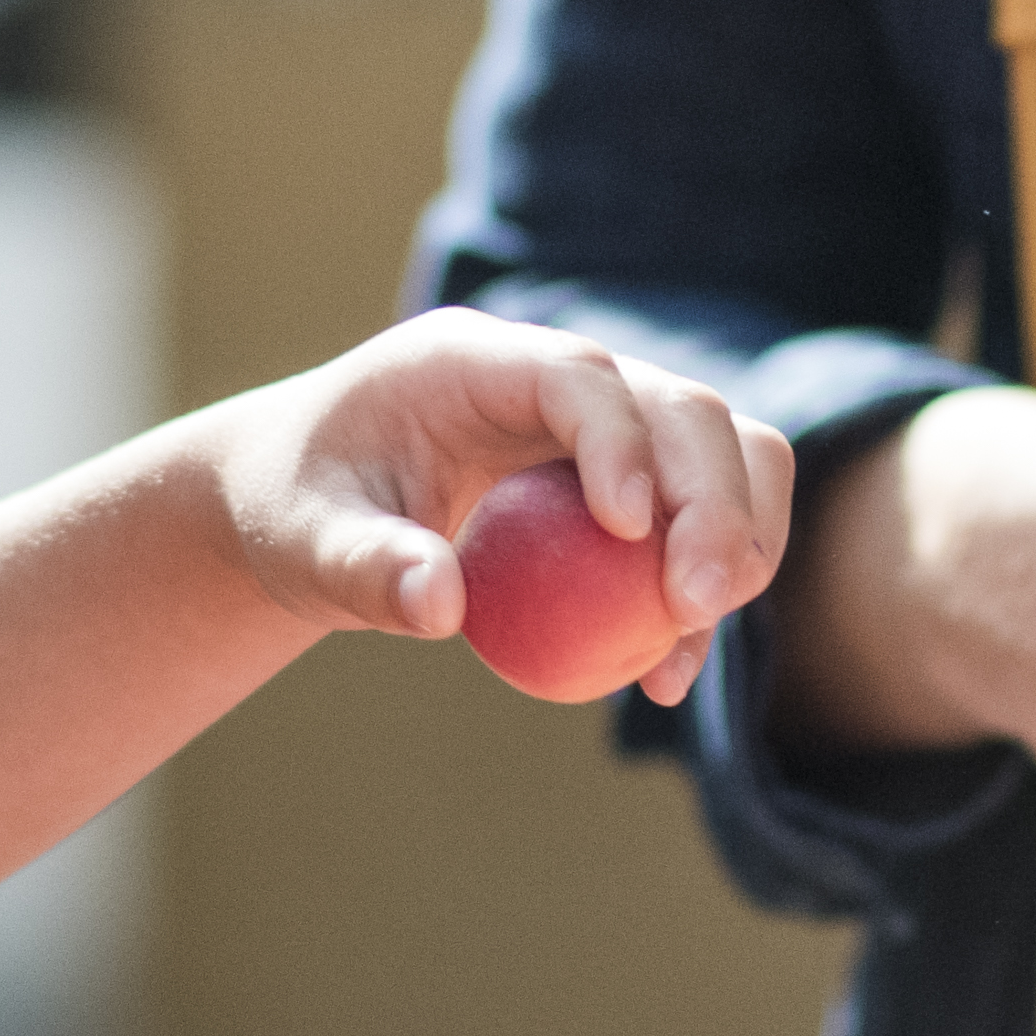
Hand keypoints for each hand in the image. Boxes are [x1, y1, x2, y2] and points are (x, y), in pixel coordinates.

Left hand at [199, 309, 791, 707]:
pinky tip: (668, 675)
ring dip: (739, 536)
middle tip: (699, 603)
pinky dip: (705, 589)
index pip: (577, 373)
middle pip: (680, 407)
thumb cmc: (296, 508)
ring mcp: (602, 424)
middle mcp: (554, 376)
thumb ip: (365, 567)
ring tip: (700, 629)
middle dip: (713, 499)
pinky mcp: (625, 480)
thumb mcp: (304, 543)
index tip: (629, 531)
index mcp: (471, 360)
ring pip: (719, 452)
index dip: (620, 440)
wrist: (309, 505)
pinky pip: (697, 522)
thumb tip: (438, 605)